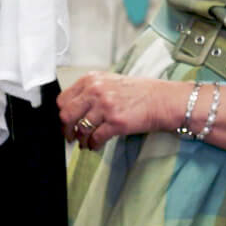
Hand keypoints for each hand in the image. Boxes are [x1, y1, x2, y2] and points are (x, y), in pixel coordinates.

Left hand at [57, 71, 179, 150]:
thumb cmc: (141, 92)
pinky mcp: (115, 122)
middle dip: (66, 129)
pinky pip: (95, 138)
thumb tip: (74, 109)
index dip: (62, 114)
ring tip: (85, 143)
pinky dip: (93, 145)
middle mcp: (96, 91)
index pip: (63, 99)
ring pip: (80, 129)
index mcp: (92, 79)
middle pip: (66, 115)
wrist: (163, 100)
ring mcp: (105, 106)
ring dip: (81, 140)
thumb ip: (92, 92)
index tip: (66, 122)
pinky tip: (96, 145)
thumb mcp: (111, 82)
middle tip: (71, 136)